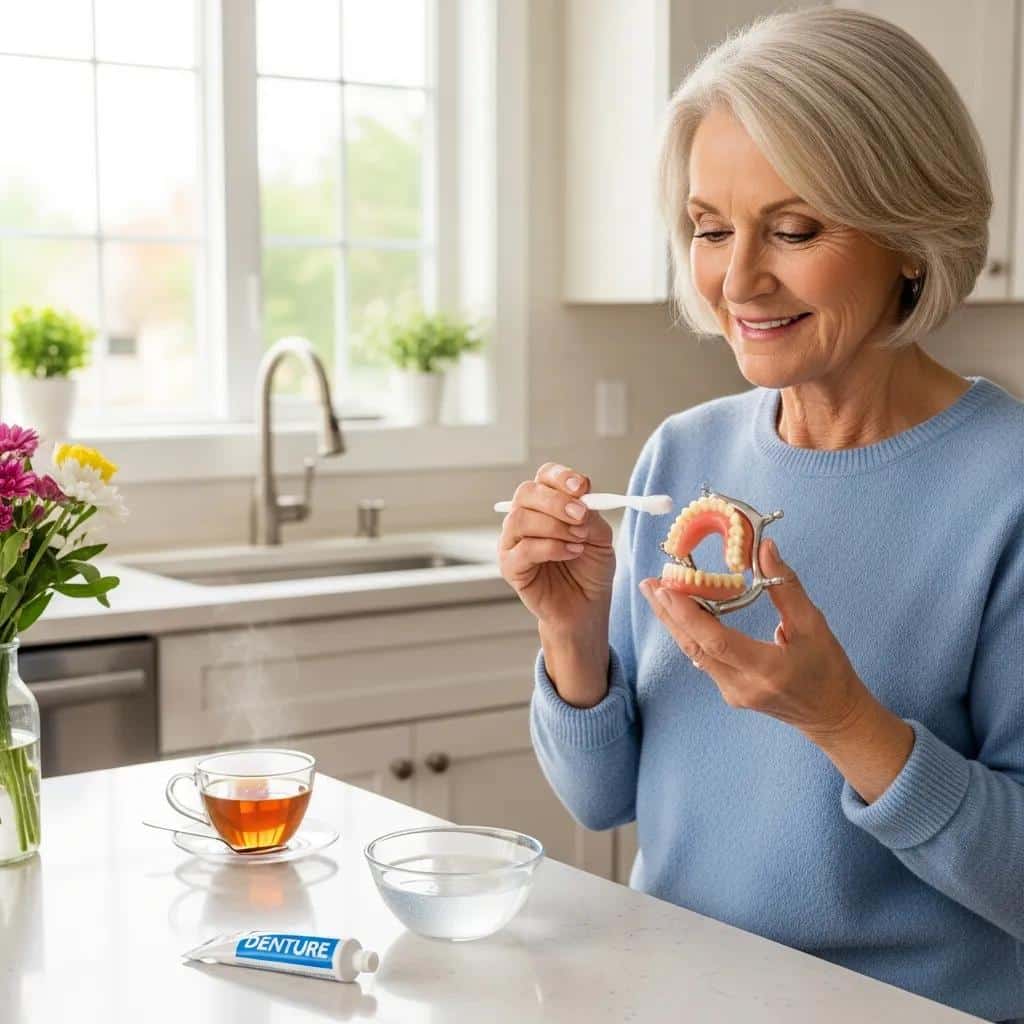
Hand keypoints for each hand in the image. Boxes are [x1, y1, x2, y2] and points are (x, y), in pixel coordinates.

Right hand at [498, 462, 614, 633]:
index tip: (582, 487)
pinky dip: (552, 548)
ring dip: (555, 526)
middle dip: (556, 501)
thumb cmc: (590, 569)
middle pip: (526, 492)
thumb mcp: (600, 537)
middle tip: (581, 515)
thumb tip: (581, 501)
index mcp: (546, 504)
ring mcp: (512, 542)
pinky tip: (572, 553)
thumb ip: (591, 516)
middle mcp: (524, 518)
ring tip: (579, 539)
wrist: (586, 607)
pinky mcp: (510, 567)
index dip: (561, 477)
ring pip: (520, 519)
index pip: (544, 477)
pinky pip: (523, 549)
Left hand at [639, 538, 870, 737]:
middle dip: (668, 613)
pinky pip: (702, 658)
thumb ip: (786, 587)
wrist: (832, 716)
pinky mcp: (728, 692)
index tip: (667, 589)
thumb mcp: (814, 625)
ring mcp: (732, 692)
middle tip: (650, 584)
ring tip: (657, 592)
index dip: (689, 615)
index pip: (717, 641)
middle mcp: (742, 685)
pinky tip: (678, 612)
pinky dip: (689, 633)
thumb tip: (765, 548)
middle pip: (694, 647)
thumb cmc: (828, 669)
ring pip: (694, 653)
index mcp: (767, 669)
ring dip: (674, 622)